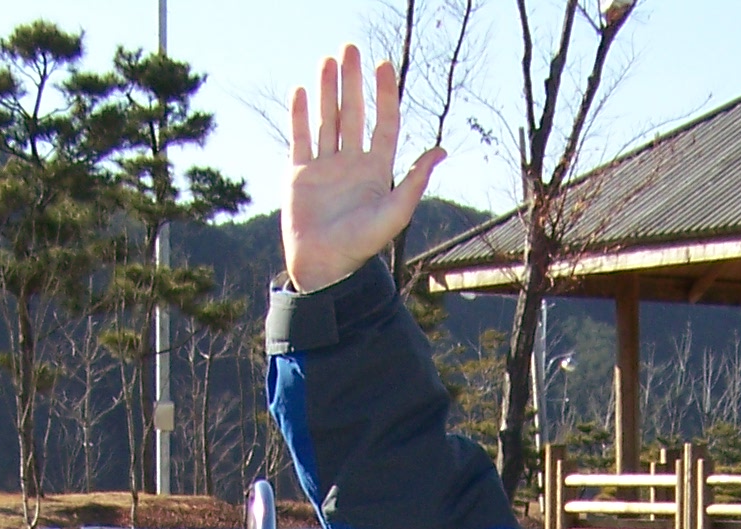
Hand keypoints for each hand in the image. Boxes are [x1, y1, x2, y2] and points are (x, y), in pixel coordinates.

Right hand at [284, 43, 445, 294]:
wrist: (325, 268)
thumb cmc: (362, 246)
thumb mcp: (395, 213)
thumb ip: (415, 181)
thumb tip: (441, 151)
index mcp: (376, 170)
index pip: (383, 123)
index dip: (384, 94)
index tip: (383, 65)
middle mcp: (351, 164)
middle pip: (353, 114)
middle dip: (352, 82)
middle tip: (349, 49)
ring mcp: (324, 167)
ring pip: (327, 120)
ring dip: (326, 90)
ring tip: (326, 61)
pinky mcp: (299, 175)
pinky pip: (300, 138)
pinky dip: (299, 115)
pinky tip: (301, 91)